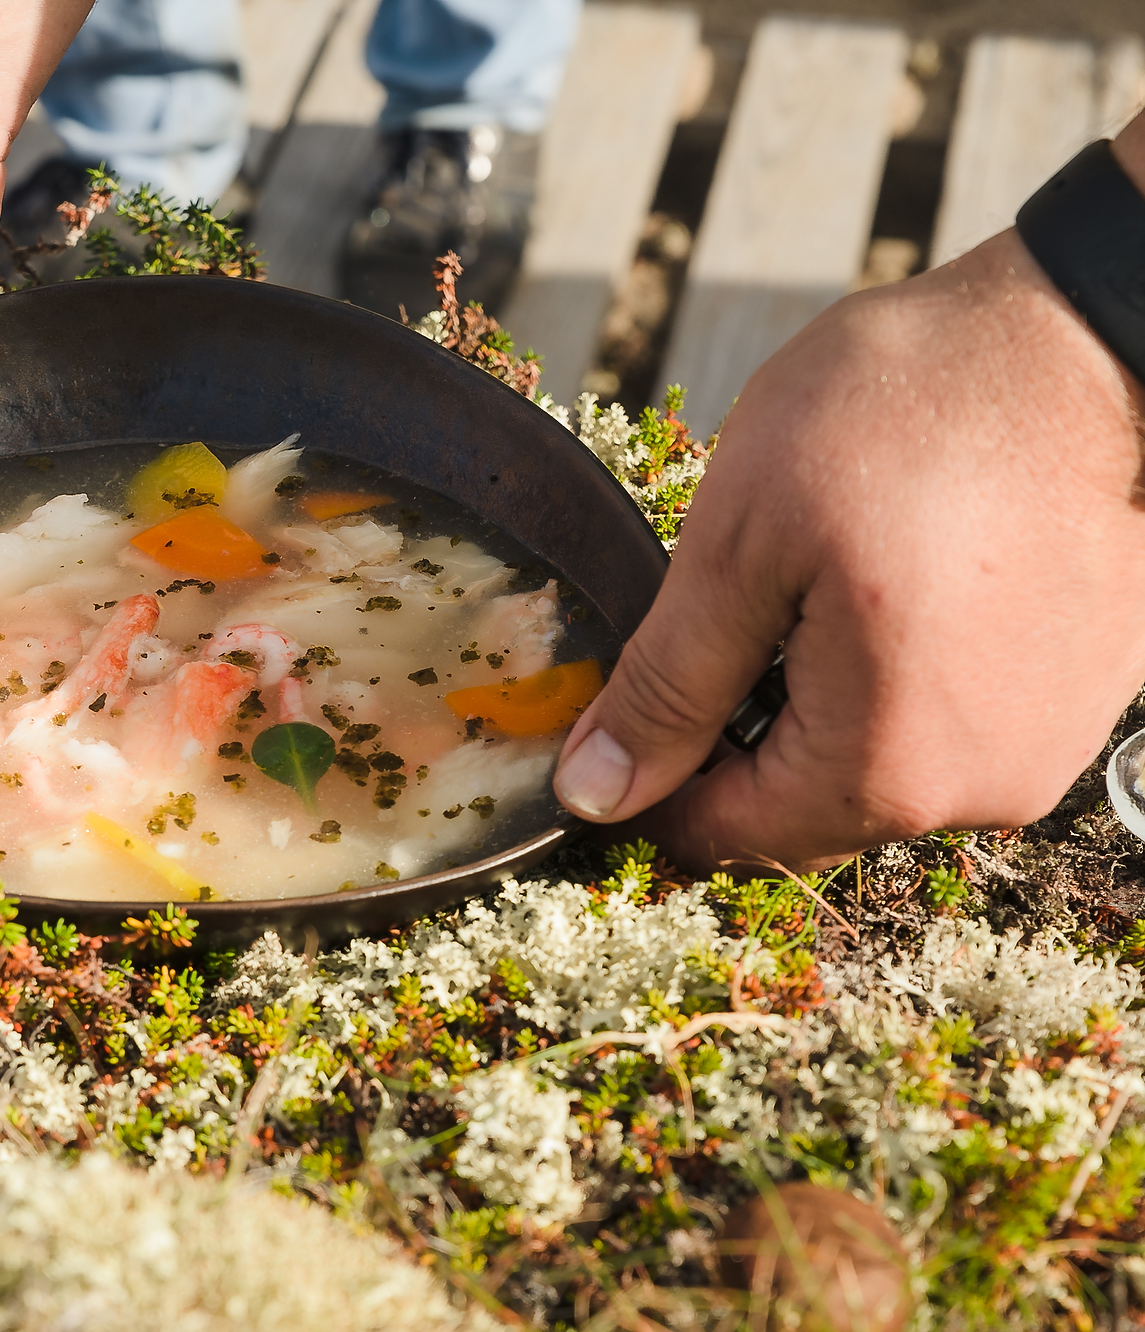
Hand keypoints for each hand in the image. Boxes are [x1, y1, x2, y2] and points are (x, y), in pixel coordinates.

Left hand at [551, 221, 1144, 870]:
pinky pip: (951, 716)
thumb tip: (597, 793)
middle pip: (801, 806)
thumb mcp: (738, 546)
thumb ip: (667, 688)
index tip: (612, 701)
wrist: (1082, 331)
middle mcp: (983, 791)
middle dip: (734, 730)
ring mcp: (1046, 744)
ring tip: (810, 579)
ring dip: (816, 697)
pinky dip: (895, 669)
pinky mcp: (1081, 690)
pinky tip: (882, 579)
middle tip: (720, 607)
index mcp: (886, 772)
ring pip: (877, 763)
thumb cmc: (904, 416)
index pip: (723, 833)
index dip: (647, 776)